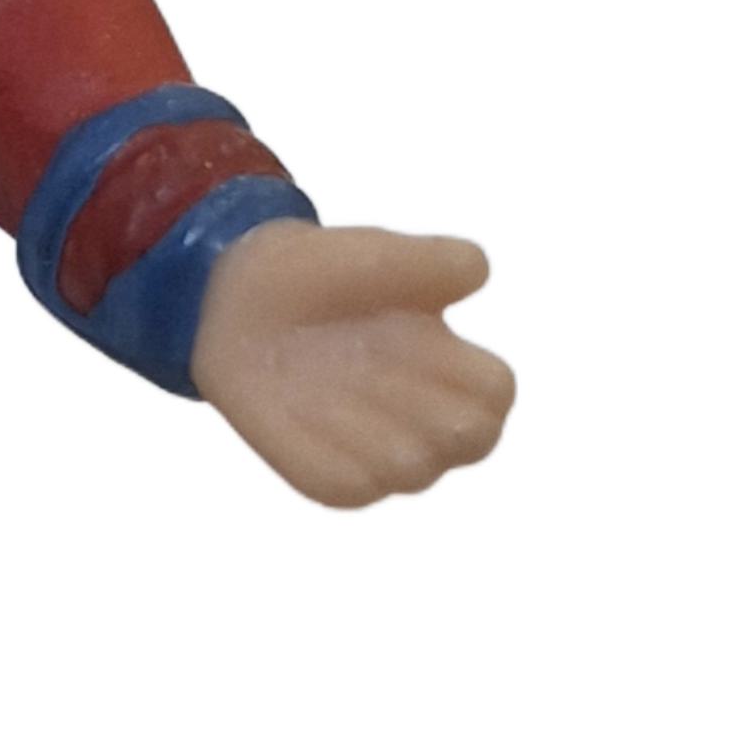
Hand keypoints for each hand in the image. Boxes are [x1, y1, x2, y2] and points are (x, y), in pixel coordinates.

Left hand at [189, 224, 513, 507]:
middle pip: (468, 440)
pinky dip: (325, 450)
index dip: (461, 367)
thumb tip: (475, 272)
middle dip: (419, 393)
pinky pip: (347, 487)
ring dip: (368, 419)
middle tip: (368, 350)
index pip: (497, 395)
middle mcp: (427, 423)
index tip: (416, 330)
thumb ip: (436, 260)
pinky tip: (296, 408)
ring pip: (409, 470)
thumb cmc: (330, 277)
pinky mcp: (328, 478)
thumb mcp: (382, 254)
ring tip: (324, 377)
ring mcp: (380, 458)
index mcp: (456, 369)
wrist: (244, 297)